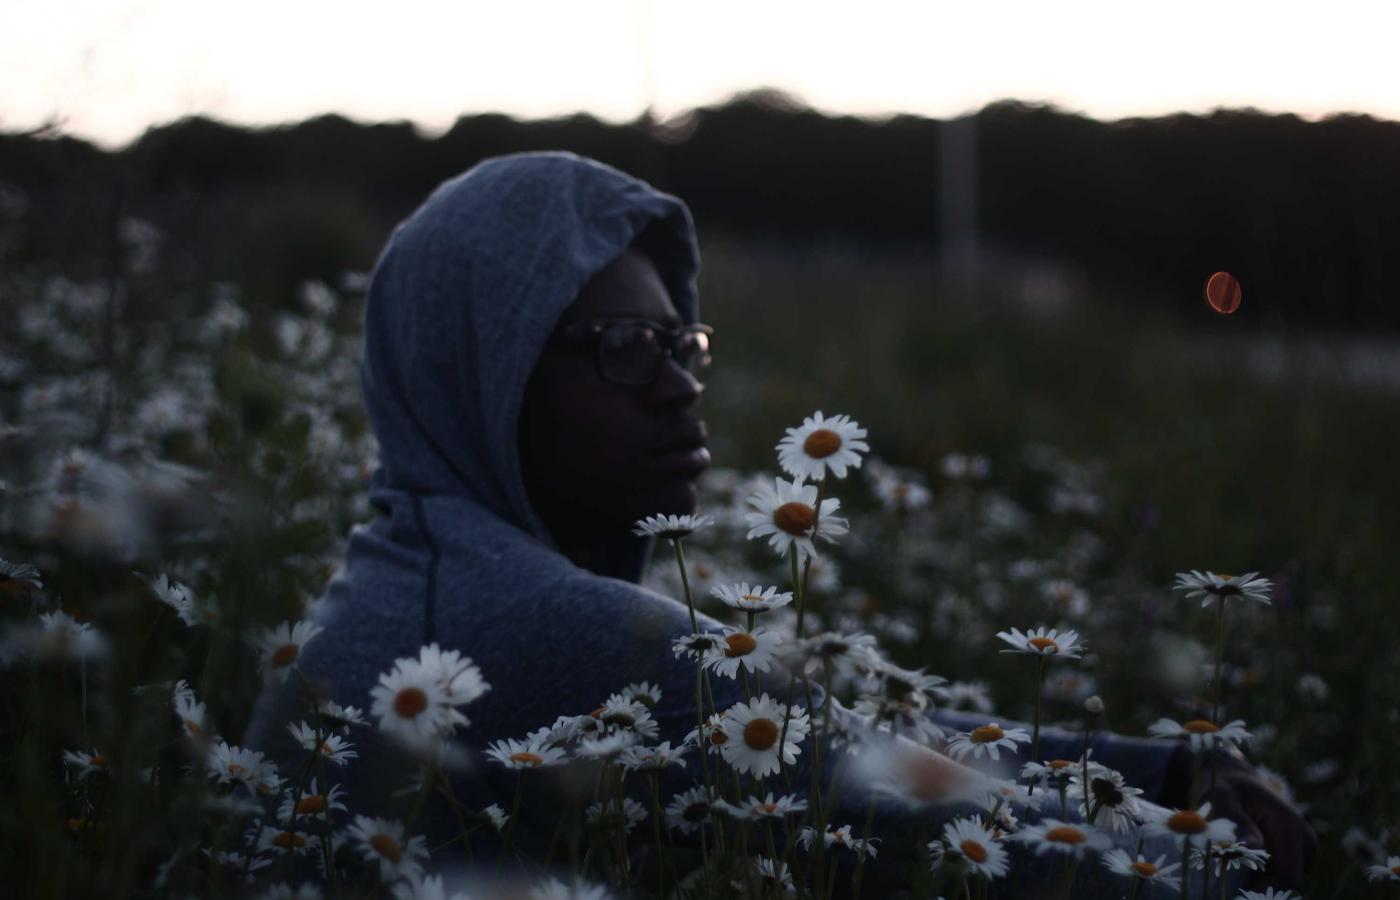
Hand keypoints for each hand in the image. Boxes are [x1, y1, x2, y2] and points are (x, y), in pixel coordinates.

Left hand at [1163, 746, 1317, 888]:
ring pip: (1284, 880)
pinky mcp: (1296, 854)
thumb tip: (1254, 846)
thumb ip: (1236, 822)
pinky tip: (1240, 863)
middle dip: (1260, 885)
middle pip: (1288, 881)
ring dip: (1259, 879)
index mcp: (1289, 824)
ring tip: (1230, 864)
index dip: (1264, 889)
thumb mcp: (1221, 797)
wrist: (1234, 781)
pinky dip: (1261, 875)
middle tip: (1228, 877)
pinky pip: (1280, 875)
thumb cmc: (1224, 787)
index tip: (1236, 892)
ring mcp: (1303, 848)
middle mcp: (1304, 838)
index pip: (1289, 875)